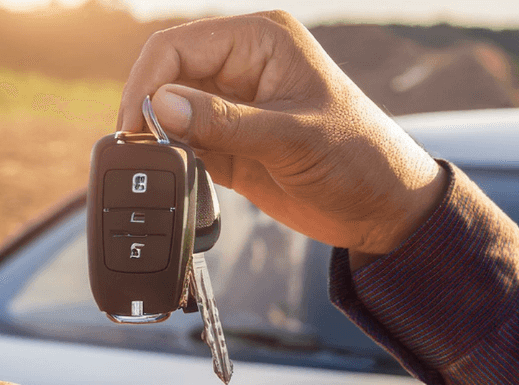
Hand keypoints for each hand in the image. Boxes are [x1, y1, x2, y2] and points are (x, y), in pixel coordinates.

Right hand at [117, 11, 447, 259]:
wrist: (383, 209)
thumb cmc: (359, 158)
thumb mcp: (292, 138)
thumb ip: (225, 122)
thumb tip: (161, 106)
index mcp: (261, 41)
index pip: (179, 46)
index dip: (148, 82)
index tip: (135, 124)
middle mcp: (242, 66)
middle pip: (167, 77)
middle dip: (147, 111)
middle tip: (138, 151)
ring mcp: (234, 107)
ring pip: (169, 112)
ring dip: (157, 138)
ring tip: (155, 168)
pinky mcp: (230, 144)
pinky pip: (184, 145)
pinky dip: (172, 160)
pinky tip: (173, 179)